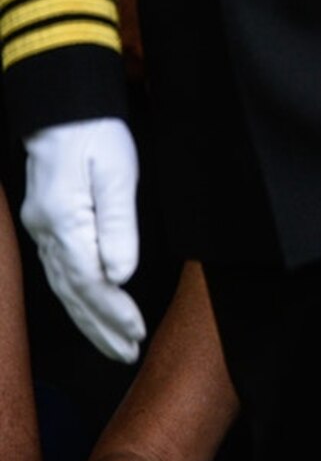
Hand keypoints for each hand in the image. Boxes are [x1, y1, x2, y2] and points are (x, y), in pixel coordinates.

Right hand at [21, 117, 144, 361]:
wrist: (62, 106)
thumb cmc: (93, 134)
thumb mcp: (115, 174)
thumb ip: (118, 226)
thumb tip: (121, 275)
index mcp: (63, 221)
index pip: (89, 282)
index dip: (113, 312)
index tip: (137, 333)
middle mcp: (46, 231)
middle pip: (74, 293)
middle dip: (102, 328)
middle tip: (128, 354)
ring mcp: (43, 228)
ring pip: (65, 287)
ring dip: (90, 319)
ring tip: (115, 346)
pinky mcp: (48, 223)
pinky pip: (61, 272)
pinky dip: (79, 298)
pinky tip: (92, 312)